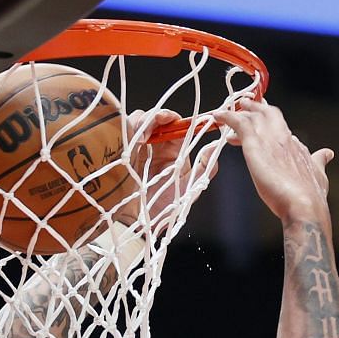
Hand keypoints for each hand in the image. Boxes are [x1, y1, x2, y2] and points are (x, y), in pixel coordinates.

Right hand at [123, 108, 213, 234]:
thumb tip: (215, 147)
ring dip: (146, 120)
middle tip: (163, 120)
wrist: (140, 222)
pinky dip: (131, 128)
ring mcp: (139, 147)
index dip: (181, 119)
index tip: (187, 119)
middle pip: (158, 119)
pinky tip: (137, 138)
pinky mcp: (123, 150)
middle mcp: (156, 146)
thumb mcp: (190, 188)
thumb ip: (205, 168)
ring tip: (146, 130)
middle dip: (160, 115)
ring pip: (141, 120)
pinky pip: (125, 131)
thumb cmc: (163, 209)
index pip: (177, 126)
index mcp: (173, 151)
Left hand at [209, 98, 331, 223]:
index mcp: (297, 146)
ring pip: (254, 115)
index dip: (271, 124)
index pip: (282, 127)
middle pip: (270, 114)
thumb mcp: (320, 175)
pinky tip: (218, 116)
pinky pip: (239, 123)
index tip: (263, 125)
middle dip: (258, 108)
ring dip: (241, 111)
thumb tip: (327, 153)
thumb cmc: (311, 197)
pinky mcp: (256, 145)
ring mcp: (270, 139)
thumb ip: (320, 162)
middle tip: (246, 105)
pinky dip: (228, 117)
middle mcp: (285, 137)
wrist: (304, 205)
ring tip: (228, 111)